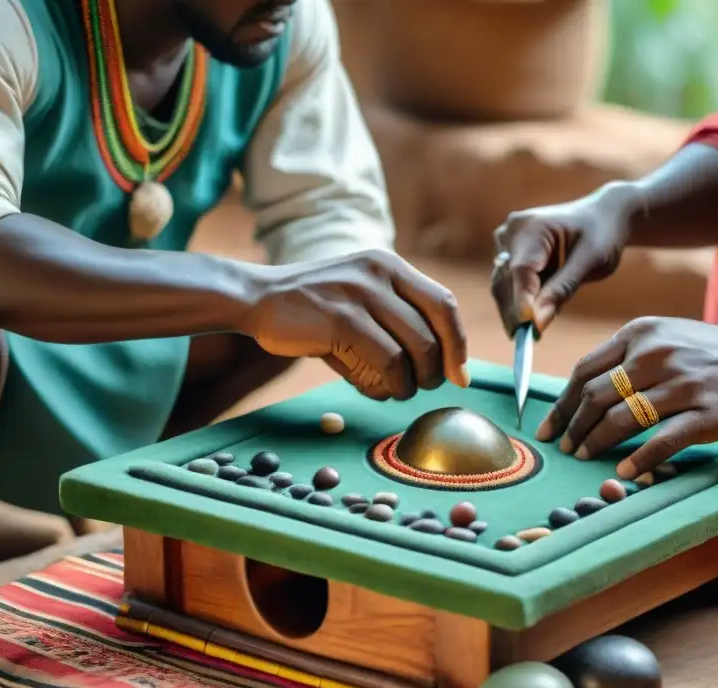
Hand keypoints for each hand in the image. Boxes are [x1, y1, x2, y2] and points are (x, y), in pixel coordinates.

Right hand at [241, 249, 468, 400]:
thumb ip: (399, 322)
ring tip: (396, 391)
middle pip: (438, 329)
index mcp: (391, 265)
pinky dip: (387, 385)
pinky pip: (386, 362)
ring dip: (411, 382)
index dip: (458, 343)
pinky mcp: (341, 319)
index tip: (461, 374)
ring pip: (415, 350)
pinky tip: (374, 390)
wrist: (256, 298)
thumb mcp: (360, 299)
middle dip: (439, 368)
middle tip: (424, 387)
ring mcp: (361, 293)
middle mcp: (381, 272)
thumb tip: (447, 367)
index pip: (445, 304)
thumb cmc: (314, 310)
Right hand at [491, 184, 637, 337]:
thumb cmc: (602, 236)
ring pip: (502, 285)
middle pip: (506, 280)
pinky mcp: (506, 252)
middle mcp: (513, 230)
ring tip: (535, 330)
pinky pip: (506, 283)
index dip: (522, 301)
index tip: (528, 330)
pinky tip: (536, 314)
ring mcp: (505, 240)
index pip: (521, 269)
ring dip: (516, 310)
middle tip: (530, 340)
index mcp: (534, 226)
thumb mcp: (591, 262)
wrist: (602, 217)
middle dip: (517, 312)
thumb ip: (563, 290)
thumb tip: (537, 323)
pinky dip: (519, 301)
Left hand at [537, 316, 717, 478]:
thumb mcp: (660, 336)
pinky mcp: (704, 414)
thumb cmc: (703, 352)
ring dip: (596, 444)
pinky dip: (637, 459)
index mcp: (638, 335)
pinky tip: (623, 471)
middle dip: (574, 428)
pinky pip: (661, 441)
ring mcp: (681, 385)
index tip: (548, 428)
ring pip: (622, 420)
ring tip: (585, 458)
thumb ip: (622, 357)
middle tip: (566, 449)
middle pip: (596, 397)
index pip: (584, 372)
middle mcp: (656, 356)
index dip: (561, 405)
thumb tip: (579, 392)